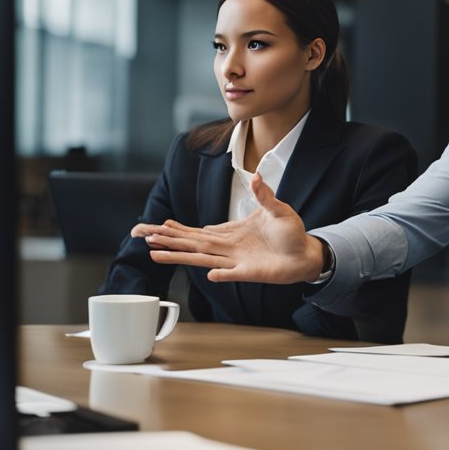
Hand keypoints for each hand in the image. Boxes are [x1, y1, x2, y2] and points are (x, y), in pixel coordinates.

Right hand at [130, 173, 324, 284]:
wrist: (306, 253)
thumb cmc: (291, 233)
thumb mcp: (277, 209)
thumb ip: (263, 194)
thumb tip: (255, 176)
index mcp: (231, 232)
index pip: (197, 231)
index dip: (177, 230)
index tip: (156, 226)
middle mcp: (228, 247)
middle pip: (191, 244)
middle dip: (166, 240)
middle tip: (141, 236)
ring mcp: (237, 261)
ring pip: (202, 258)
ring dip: (180, 256)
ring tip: (156, 255)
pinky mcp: (250, 272)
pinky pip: (232, 273)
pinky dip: (221, 273)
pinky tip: (208, 273)